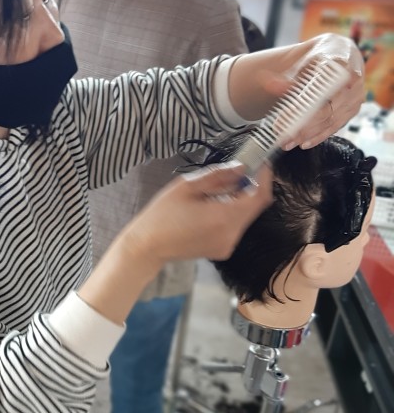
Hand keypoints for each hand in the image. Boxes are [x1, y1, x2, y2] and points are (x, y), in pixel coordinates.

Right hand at [119, 162, 273, 278]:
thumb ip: (218, 176)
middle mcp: (231, 234)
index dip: (265, 177)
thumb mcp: (187, 186)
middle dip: (251, 187)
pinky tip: (211, 207)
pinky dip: (231, 213)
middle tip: (239, 170)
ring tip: (218, 189)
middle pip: (254, 207)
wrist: (148, 246)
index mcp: (224, 217)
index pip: (259, 196)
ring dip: (239, 200)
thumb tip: (241, 166)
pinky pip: (235, 227)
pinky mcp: (223, 250)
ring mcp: (228, 245)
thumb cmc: (162, 214)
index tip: (261, 162)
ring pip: (245, 216)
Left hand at [228, 33, 363, 146]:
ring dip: (307, 134)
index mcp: (340, 65)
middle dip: (301, 126)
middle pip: (325, 111)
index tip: (282, 119)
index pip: (320, 92)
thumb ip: (286, 76)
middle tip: (281, 135)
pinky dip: (319, 136)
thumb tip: (268, 83)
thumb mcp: (303, 62)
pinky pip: (336, 126)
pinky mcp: (353, 109)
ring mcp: (355, 97)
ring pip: (330, 121)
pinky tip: (303, 143)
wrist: (341, 53)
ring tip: (287, 142)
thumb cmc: (320, 57)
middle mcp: (352, 83)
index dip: (301, 107)